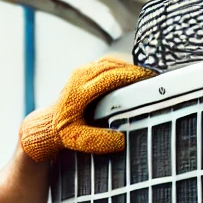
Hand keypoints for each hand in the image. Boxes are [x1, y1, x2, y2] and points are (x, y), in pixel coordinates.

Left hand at [19, 55, 154, 162]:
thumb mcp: (78, 140)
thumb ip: (99, 141)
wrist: (46, 125)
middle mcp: (80, 75)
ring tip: (148, 76)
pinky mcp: (84, 71)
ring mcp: (82, 71)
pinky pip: (107, 64)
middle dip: (136, 70)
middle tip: (155, 78)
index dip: (132, 76)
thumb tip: (122, 140)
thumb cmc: (62, 133)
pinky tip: (134, 76)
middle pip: (114, 65)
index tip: (150, 79)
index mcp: (80, 89)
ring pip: (111, 61)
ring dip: (129, 66)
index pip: (111, 77)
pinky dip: (122, 67)